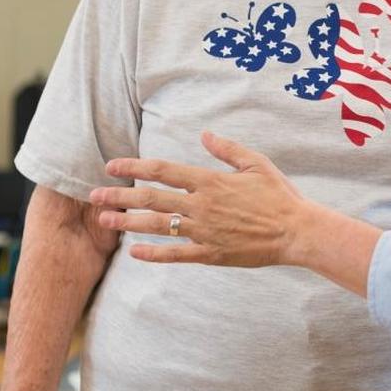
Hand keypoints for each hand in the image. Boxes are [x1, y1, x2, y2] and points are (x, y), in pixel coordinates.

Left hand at [89, 132, 307, 267]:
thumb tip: (204, 135)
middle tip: (94, 196)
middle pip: (151, 198)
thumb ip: (227, 149)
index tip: (112, 165)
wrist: (296, 231)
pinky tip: (134, 253)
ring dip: (128, 223)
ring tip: (105, 221)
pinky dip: (153, 254)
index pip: (163, 171)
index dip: (134, 167)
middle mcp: (201, 205)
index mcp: (210, 181)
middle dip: (119, 196)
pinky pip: (176, 255)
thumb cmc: (279, 195)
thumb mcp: (256, 163)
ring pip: (157, 226)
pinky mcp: (211, 254)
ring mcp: (204, 231)